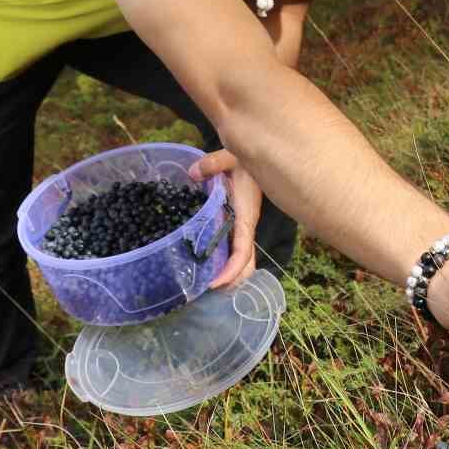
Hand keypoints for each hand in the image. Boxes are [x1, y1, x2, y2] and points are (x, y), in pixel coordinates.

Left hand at [187, 148, 261, 288]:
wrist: (255, 157)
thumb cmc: (245, 159)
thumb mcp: (232, 157)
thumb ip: (213, 164)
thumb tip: (193, 174)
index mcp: (245, 216)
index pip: (243, 251)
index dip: (231, 270)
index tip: (214, 283)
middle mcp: (245, 226)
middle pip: (245, 264)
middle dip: (231, 281)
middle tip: (206, 291)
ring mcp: (241, 227)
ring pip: (242, 259)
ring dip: (229, 275)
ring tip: (205, 285)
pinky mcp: (236, 224)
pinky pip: (234, 249)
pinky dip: (225, 263)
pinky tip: (207, 266)